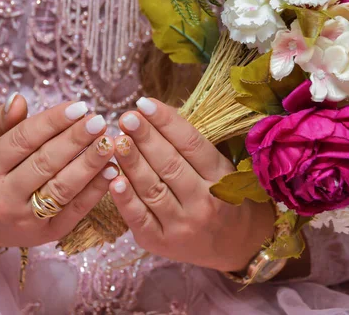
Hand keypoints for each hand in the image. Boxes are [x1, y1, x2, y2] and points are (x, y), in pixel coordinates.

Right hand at [0, 94, 118, 249]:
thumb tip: (18, 99)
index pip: (23, 139)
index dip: (53, 121)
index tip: (79, 106)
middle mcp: (4, 197)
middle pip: (45, 163)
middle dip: (76, 140)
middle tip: (99, 121)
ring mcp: (26, 219)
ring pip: (63, 188)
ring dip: (90, 164)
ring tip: (109, 143)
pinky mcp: (49, 234)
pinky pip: (76, 211)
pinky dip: (96, 191)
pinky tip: (112, 171)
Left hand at [109, 98, 274, 271]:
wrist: (235, 245)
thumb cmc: (223, 197)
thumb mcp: (219, 168)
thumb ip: (190, 144)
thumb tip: (151, 113)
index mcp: (220, 178)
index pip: (191, 144)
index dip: (166, 122)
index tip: (144, 103)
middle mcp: (203, 202)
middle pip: (170, 164)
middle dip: (145, 138)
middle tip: (127, 118)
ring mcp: (182, 225)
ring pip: (152, 188)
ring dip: (131, 162)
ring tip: (116, 140)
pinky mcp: (162, 243)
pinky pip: (140, 219)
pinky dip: (125, 199)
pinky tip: (113, 179)